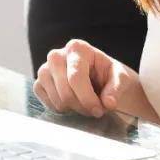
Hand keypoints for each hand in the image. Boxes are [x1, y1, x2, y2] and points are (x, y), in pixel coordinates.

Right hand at [34, 39, 155, 120]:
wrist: (100, 79)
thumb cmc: (109, 75)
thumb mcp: (121, 77)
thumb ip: (116, 88)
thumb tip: (108, 103)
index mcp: (77, 48)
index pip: (76, 77)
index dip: (87, 98)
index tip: (99, 110)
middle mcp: (57, 55)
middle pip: (65, 91)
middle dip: (82, 106)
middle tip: (94, 110)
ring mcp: (44, 69)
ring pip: (56, 99)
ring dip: (74, 109)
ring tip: (85, 105)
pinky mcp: (39, 83)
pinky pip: (46, 103)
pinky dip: (61, 109)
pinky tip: (73, 104)